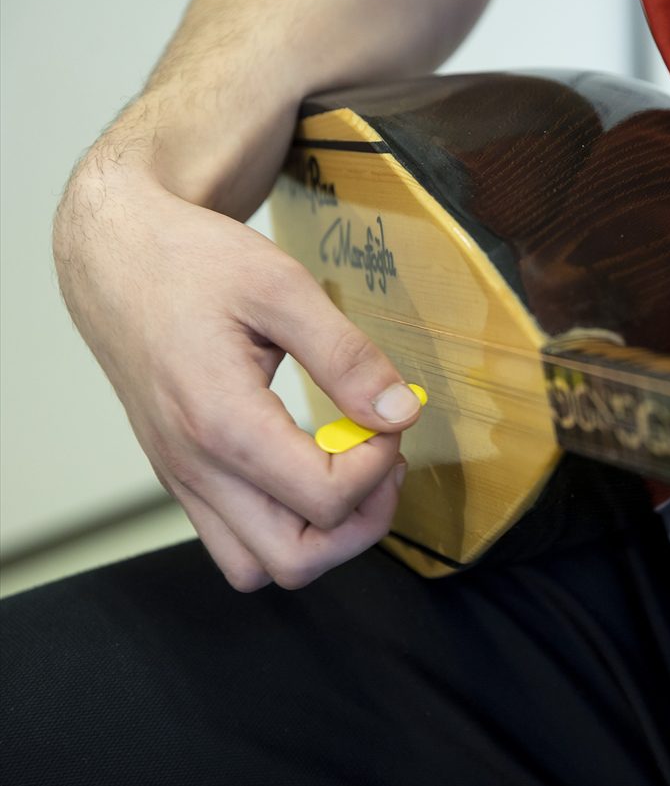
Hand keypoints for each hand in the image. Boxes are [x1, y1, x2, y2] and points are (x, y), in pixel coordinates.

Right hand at [55, 160, 421, 590]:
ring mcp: (183, 481)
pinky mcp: (182, 478)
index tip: (388, 418)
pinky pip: (237, 542)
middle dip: (361, 522)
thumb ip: (347, 357)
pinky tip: (308, 466)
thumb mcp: (283, 287)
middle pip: (296, 561)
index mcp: (221, 421)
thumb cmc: (191, 263)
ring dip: (322, 535)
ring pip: (261, 566)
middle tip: (382, 460)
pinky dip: (285, 525)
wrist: (114, 257)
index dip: (379, 466)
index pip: (325, 499)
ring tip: (348, 470)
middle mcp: (194, 468)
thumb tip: (401, 413)